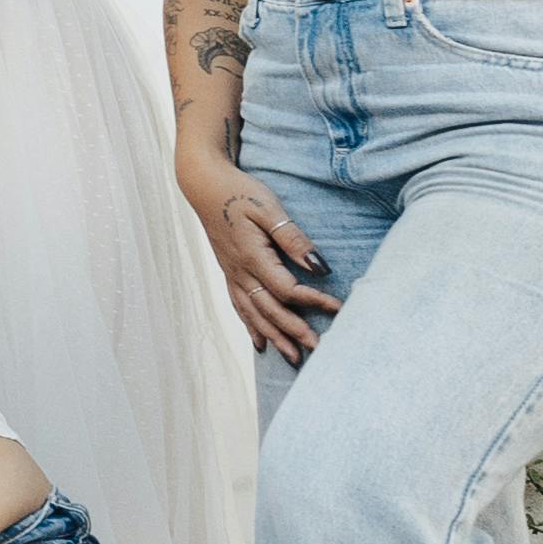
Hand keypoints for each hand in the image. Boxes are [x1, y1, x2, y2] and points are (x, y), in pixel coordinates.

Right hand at [187, 151, 339, 360]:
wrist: (204, 185)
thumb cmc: (239, 192)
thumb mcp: (270, 209)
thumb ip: (293, 239)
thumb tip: (319, 267)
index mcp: (252, 257)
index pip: (287, 289)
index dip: (313, 300)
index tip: (338, 308)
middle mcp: (241, 272)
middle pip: (270, 310)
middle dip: (294, 331)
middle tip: (318, 349)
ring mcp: (232, 274)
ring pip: (254, 314)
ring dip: (274, 337)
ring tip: (293, 358)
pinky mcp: (229, 272)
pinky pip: (240, 306)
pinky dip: (251, 327)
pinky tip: (260, 343)